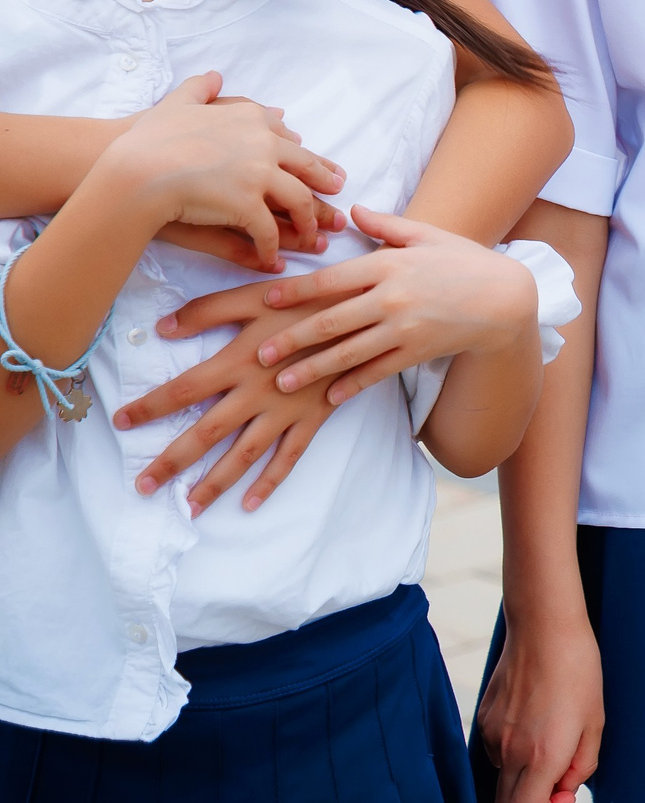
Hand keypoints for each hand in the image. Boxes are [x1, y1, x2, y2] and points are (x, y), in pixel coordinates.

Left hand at [113, 290, 357, 512]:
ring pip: (244, 454)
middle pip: (206, 434)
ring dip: (215, 482)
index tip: (120, 422)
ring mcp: (286, 411)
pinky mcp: (313, 418)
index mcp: (238, 362)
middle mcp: (256, 394)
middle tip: (144, 486)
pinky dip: (270, 482)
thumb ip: (208, 310)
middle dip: (172, 461)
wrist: (366, 314)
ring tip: (189, 507)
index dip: (150, 407)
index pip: (183, 390)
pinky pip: (289, 457)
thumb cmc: (308, 299)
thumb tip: (162, 328)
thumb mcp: (257, 296)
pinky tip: (250, 504)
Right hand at [152, 96, 344, 268]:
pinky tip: (272, 259)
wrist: (135, 169)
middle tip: (337, 193)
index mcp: (251, 119)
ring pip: (297, 201)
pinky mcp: (247, 206)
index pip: (288, 139)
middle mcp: (264, 145)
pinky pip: (268, 232)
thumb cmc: (148, 138)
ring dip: (307, 221)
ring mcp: (259, 175)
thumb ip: (200, 89)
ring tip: (312, 237)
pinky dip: (272, 247)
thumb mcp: (176, 103)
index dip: (304, 153)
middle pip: (304, 168)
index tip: (316, 164)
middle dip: (323, 182)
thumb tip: (215, 76)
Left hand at [239, 206, 537, 404]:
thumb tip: (352, 210)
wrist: (506, 298)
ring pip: (347, 352)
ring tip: (283, 383)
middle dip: (291, 339)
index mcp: (388, 264)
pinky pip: (377, 372)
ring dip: (311, 369)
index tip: (265, 300)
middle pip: (330, 321)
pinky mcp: (417, 352)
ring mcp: (405, 328)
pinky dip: (352, 386)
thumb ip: (386, 226)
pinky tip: (330, 398)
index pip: (330, 279)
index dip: (294, 291)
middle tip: (258, 354)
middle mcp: (391, 298)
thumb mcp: (427, 235)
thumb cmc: (465, 262)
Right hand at [478, 611, 604, 802]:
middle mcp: (511, 752)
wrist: (544, 627)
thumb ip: (581, 765)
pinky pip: (495, 750)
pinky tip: (530, 718)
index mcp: (542, 757)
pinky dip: (511, 748)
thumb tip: (566, 789)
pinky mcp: (482, 719)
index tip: (561, 795)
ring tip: (547, 734)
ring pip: (502, 775)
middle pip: (507, 801)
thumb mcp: (595, 722)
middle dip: (531, 798)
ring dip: (521, 772)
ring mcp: (492, 736)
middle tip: (556, 778)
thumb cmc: (577, 671)